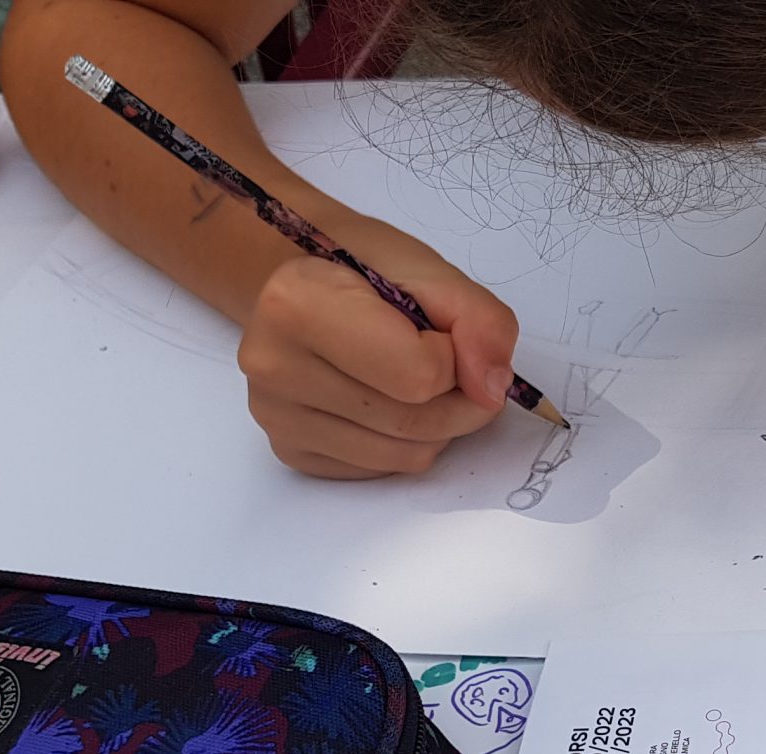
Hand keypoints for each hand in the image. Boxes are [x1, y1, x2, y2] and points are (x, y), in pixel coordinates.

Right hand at [236, 221, 520, 478]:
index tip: (437, 330)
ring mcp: (276, 416)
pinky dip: (405, 443)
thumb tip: (492, 389)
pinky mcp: (291, 452)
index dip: (454, 355)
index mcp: (297, 305)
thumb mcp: (431, 271)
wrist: (305, 284)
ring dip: (439, 425)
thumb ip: (478, 320)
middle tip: (454, 365)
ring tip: (419, 379)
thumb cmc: (366, 271)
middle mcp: (273, 366)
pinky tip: (386, 401)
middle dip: (460, 399)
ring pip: (406, 456)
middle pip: (415, 422)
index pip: (419, 374)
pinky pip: (381, 469)